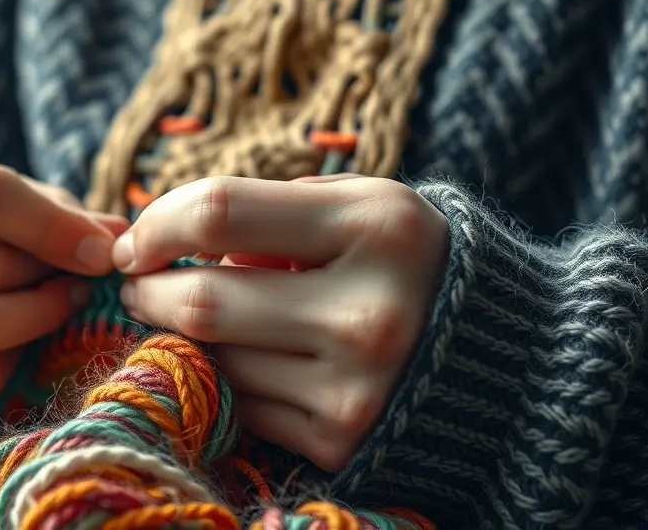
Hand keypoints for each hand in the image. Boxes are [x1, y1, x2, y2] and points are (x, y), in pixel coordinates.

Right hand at [0, 129, 125, 412]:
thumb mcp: (9, 190)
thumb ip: (59, 211)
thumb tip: (115, 239)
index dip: (52, 228)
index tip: (102, 252)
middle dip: (50, 277)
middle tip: (83, 282)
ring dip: (37, 321)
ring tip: (61, 305)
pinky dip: (15, 364)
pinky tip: (24, 341)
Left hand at [114, 174, 448, 470]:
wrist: (512, 362)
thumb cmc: (414, 265)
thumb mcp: (369, 207)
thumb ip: (278, 210)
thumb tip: (176, 242)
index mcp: (378, 228)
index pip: (220, 212)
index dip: (158, 221)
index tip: (136, 237)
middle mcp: (367, 311)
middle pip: (203, 299)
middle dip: (148, 289)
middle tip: (136, 281)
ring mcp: (354, 386)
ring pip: (214, 357)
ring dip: (181, 335)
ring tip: (189, 314)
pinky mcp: (341, 439)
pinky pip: (242, 404)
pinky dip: (226, 378)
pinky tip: (239, 358)